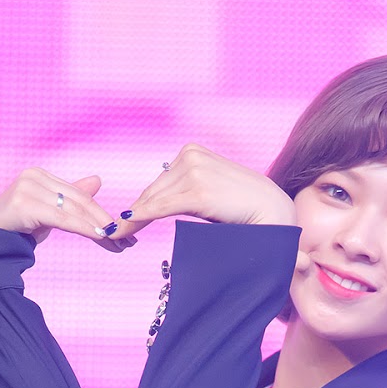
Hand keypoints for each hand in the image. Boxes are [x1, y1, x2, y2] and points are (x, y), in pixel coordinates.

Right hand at [0, 169, 131, 250]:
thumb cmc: (18, 228)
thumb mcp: (50, 212)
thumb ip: (71, 199)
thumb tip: (97, 181)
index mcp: (41, 175)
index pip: (80, 196)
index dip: (102, 214)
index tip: (121, 231)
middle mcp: (34, 176)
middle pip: (80, 202)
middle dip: (105, 223)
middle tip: (127, 241)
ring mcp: (28, 187)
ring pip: (74, 210)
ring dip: (99, 229)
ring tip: (117, 244)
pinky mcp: (25, 203)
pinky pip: (63, 218)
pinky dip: (85, 229)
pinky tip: (102, 237)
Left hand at [105, 144, 296, 236]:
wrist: (274, 214)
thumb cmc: (245, 210)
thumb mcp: (211, 193)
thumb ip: (188, 192)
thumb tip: (160, 204)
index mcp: (192, 151)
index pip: (160, 182)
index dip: (142, 204)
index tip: (123, 220)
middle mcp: (190, 155)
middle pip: (153, 191)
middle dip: (134, 213)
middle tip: (112, 232)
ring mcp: (194, 171)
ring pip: (153, 200)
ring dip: (133, 220)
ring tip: (115, 235)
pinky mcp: (197, 191)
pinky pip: (160, 208)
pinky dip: (139, 219)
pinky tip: (123, 229)